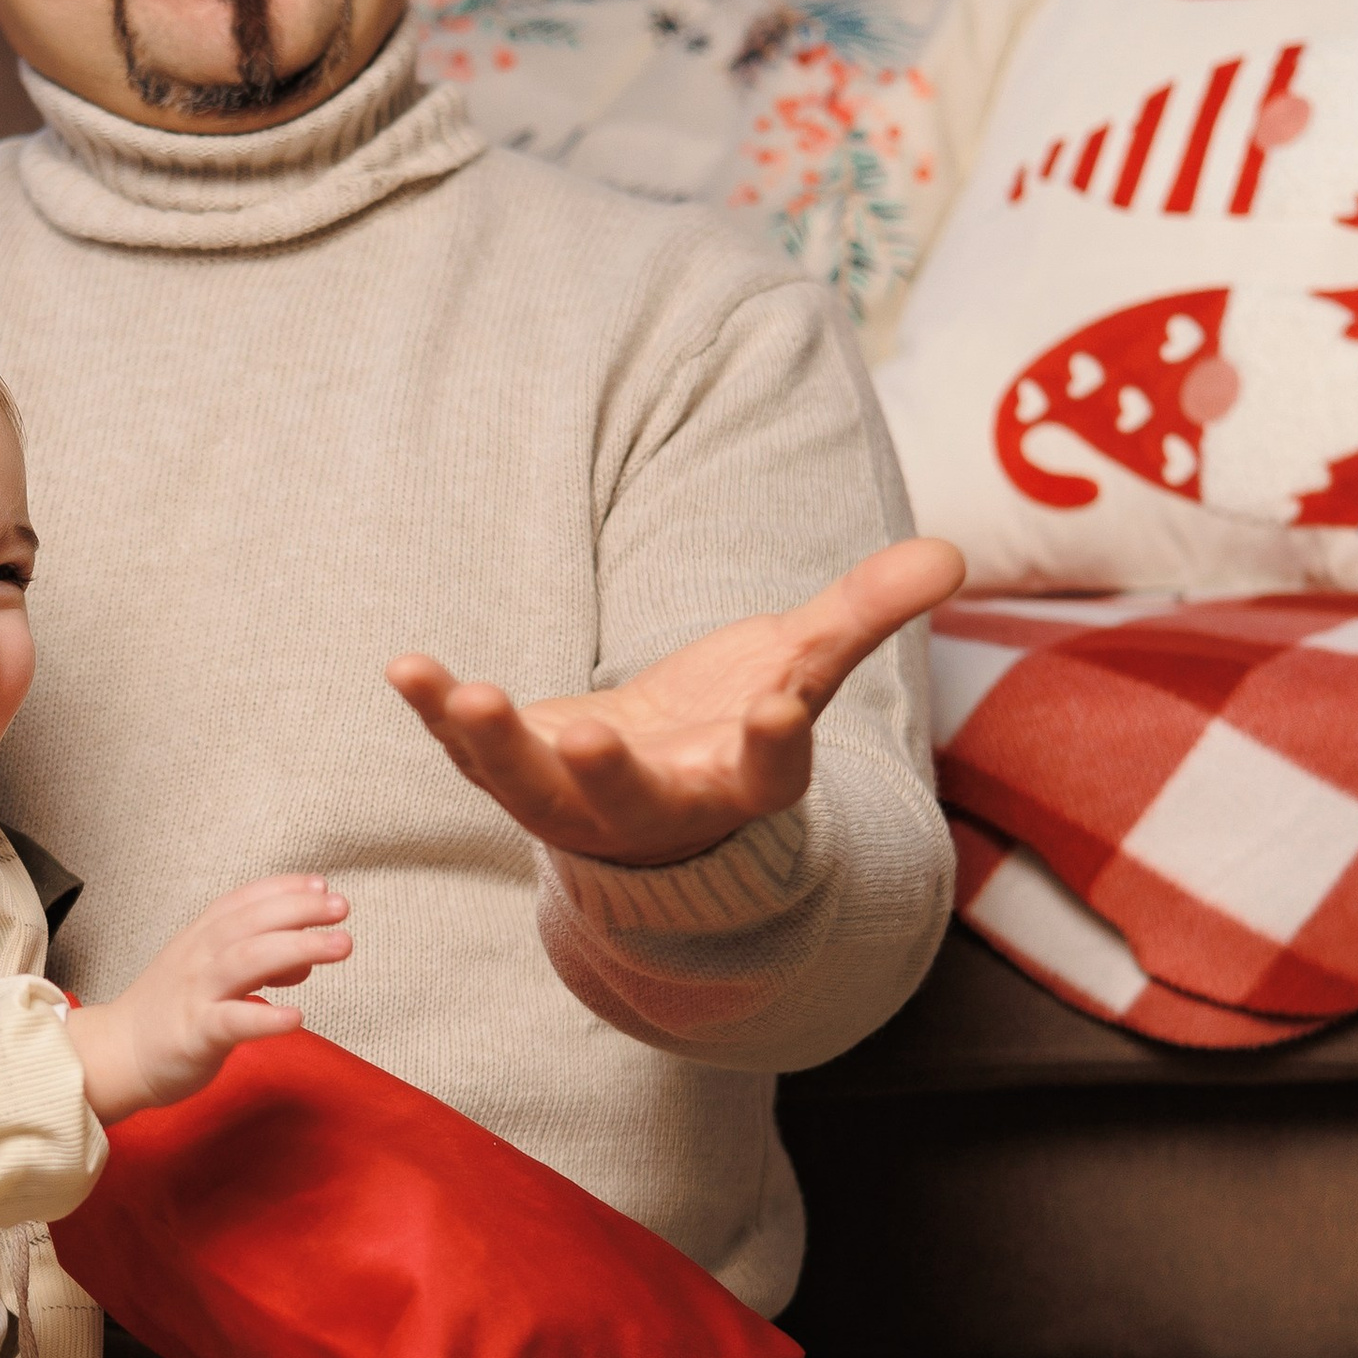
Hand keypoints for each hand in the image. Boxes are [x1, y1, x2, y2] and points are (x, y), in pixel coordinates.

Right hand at [63, 879, 352, 1122]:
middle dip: (299, 910)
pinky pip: (231, 1022)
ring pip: (247, 960)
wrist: (115, 1054)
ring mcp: (196, 994)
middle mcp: (199, 958)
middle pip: (251, 922)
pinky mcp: (194, 1035)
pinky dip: (265, 1017)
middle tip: (342, 908)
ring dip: (297, 949)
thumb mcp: (210, 971)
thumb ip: (258, 958)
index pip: (244, 901)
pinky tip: (296, 1017)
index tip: (322, 885)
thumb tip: (307, 956)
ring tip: (341, 945)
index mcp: (200, 938)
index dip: (284, 888)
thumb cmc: (169, 1011)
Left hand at [386, 537, 965, 867]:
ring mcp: (577, 799)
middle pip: (632, 799)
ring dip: (495, 744)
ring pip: (533, 785)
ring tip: (462, 693)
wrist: (652, 800)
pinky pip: (469, 750)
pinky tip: (406, 668)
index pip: (767, 768)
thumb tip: (950, 553)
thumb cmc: (729, 724)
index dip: (775, 741)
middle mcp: (656, 805)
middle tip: (592, 744)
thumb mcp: (797, 666)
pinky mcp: (516, 775)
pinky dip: (438, 712)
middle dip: (610, 775)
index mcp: (742, 781)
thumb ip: (862, 614)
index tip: (778, 710)